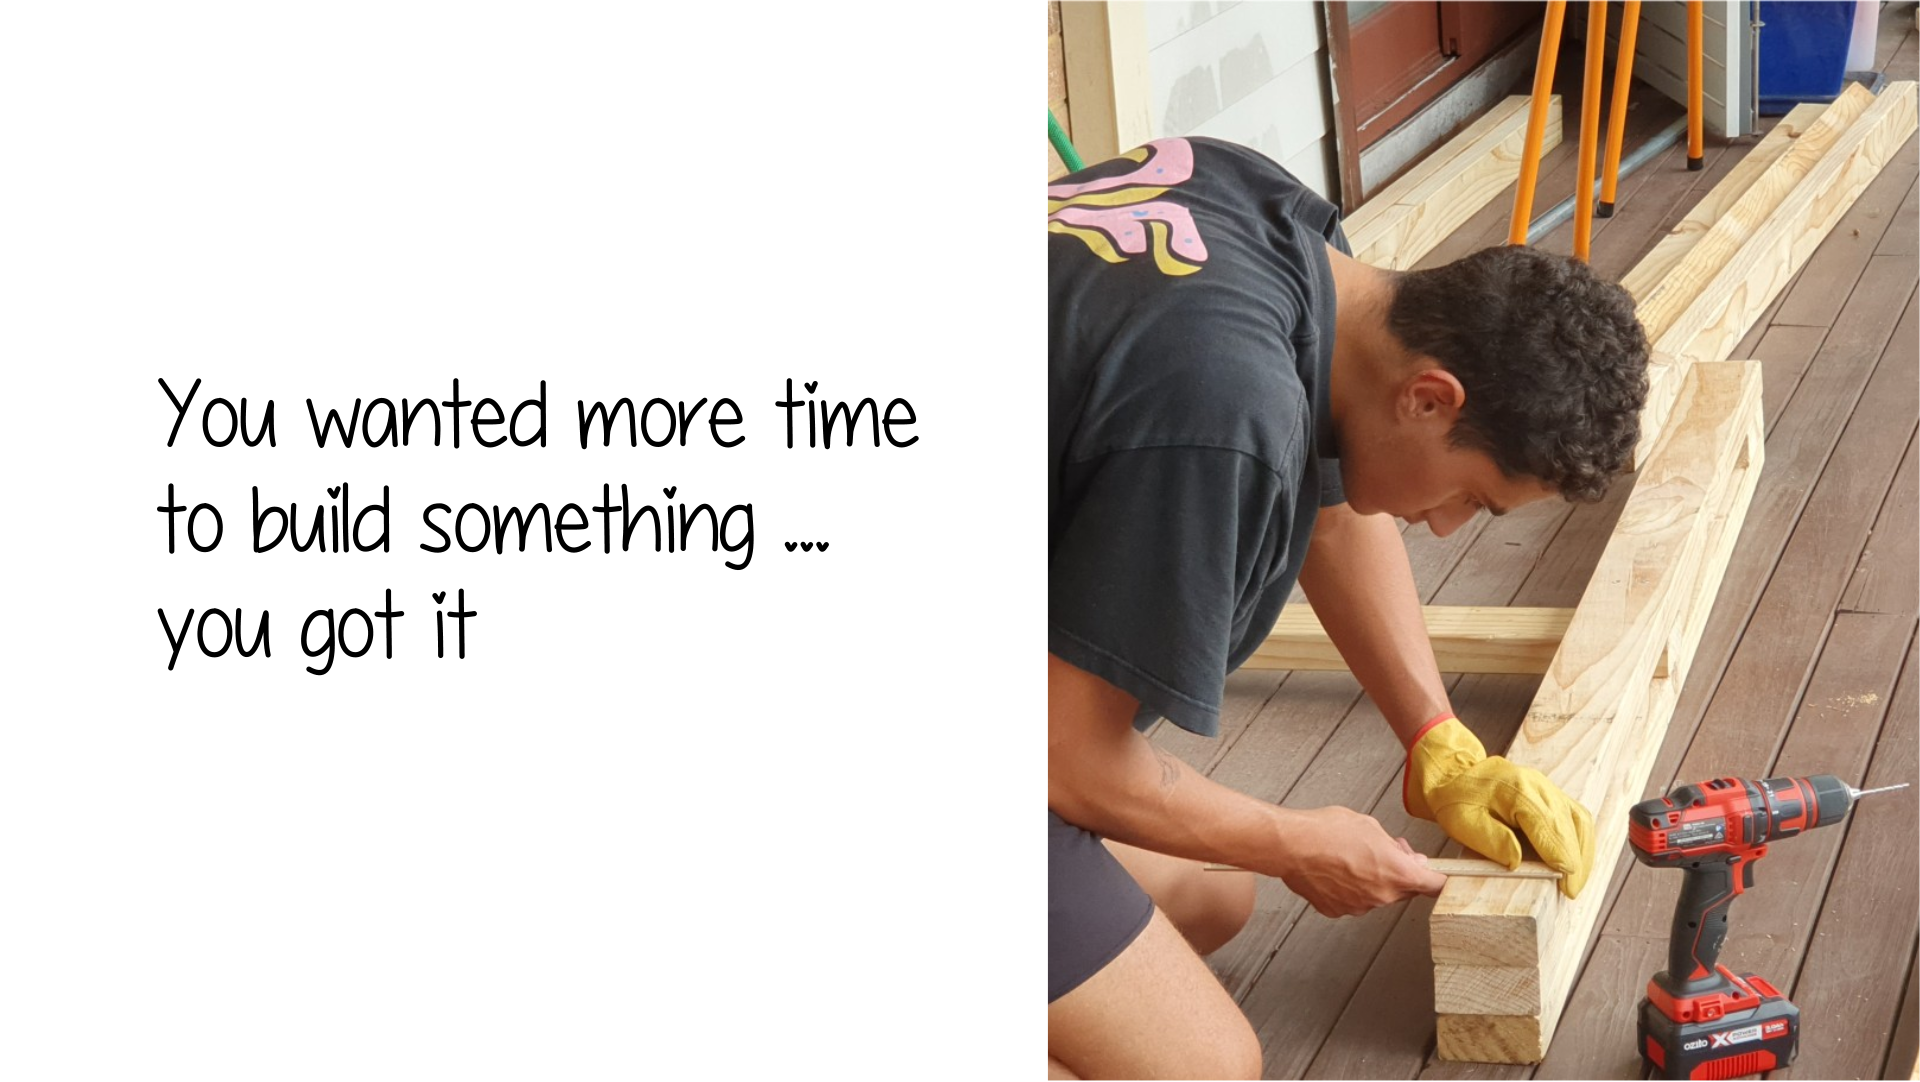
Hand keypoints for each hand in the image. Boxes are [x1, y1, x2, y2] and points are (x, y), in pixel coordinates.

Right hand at [1276, 806, 1447, 917]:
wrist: (1291, 845)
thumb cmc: (1326, 831)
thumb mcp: (1371, 826)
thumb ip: (1394, 847)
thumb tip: (1403, 856)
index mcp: (1397, 873)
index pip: (1434, 884)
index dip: (1437, 878)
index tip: (1439, 876)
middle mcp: (1382, 896)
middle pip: (1404, 889)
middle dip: (1398, 872)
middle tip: (1382, 851)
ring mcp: (1359, 907)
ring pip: (1377, 895)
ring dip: (1371, 880)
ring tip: (1349, 857)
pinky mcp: (1337, 911)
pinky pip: (1353, 901)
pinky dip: (1349, 888)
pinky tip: (1336, 870)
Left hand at [1403, 716, 1594, 898]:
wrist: (1457, 775)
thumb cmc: (1457, 800)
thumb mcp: (1462, 822)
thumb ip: (1490, 840)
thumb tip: (1517, 861)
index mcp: (1514, 788)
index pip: (1544, 821)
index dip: (1557, 850)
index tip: (1566, 875)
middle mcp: (1538, 785)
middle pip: (1566, 823)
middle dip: (1573, 859)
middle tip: (1572, 891)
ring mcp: (1548, 788)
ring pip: (1578, 820)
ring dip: (1582, 853)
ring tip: (1576, 883)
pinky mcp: (1553, 796)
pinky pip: (1576, 818)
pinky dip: (1580, 843)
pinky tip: (1577, 864)